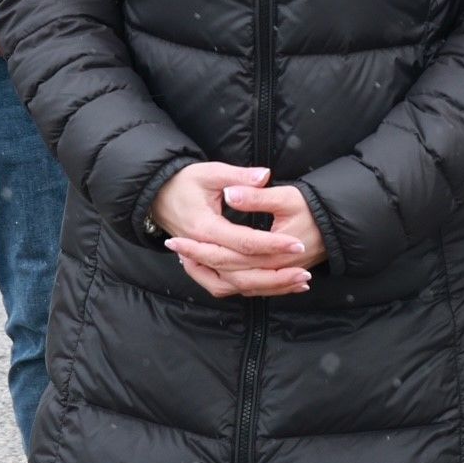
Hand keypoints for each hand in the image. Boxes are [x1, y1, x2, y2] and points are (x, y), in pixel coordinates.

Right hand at [153, 161, 314, 298]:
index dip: (272, 244)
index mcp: (204, 227)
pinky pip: (227, 286)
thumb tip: (264, 175)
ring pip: (234, 285)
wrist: (158, 196)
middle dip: (274, 274)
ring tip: (299, 282)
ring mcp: (199, 263)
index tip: (297, 244)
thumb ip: (238, 176)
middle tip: (305, 272)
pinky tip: (278, 287)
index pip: (243, 242)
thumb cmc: (185, 182)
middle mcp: (201, 250)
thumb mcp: (210, 172)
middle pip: (240, 271)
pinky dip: (252, 290)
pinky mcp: (203, 268)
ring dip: (267, 287)